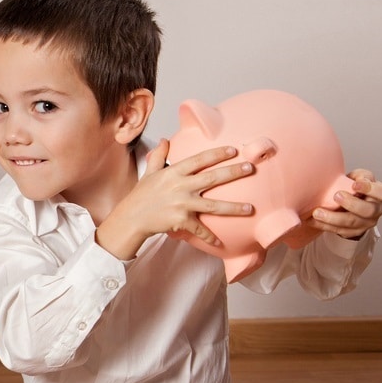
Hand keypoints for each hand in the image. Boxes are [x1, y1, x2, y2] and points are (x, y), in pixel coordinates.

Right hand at [98, 140, 254, 258]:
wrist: (131, 218)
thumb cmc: (141, 196)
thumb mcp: (149, 173)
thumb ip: (159, 156)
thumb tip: (164, 140)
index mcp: (174, 173)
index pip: (199, 160)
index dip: (217, 154)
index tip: (233, 150)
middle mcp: (180, 187)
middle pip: (212, 178)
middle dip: (233, 173)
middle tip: (250, 168)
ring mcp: (181, 204)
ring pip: (213, 206)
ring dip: (233, 208)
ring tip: (250, 208)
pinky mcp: (180, 221)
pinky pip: (199, 229)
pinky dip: (209, 236)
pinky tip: (221, 242)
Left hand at [308, 168, 381, 238]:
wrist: (349, 204)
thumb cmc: (354, 187)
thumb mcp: (358, 177)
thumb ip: (359, 176)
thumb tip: (354, 179)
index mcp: (380, 195)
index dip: (370, 189)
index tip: (354, 184)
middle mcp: (376, 210)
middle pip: (367, 210)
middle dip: (351, 204)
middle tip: (336, 196)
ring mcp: (365, 224)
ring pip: (350, 223)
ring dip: (332, 218)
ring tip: (317, 212)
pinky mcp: (352, 233)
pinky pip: (337, 231)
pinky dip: (323, 225)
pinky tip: (311, 220)